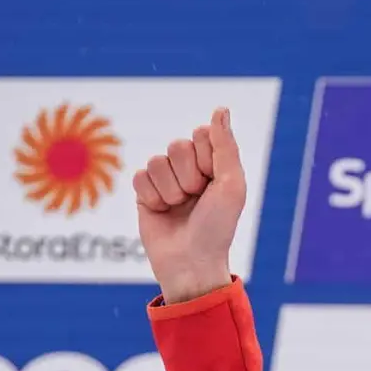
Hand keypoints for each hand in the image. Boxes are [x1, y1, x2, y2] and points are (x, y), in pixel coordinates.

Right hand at [134, 107, 244, 304]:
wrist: (190, 262)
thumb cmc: (217, 227)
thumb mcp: (231, 185)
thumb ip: (225, 145)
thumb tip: (220, 108)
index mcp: (214, 162)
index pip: (201, 134)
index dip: (207, 159)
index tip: (214, 184)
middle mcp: (190, 167)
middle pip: (177, 146)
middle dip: (188, 177)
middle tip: (196, 200)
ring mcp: (166, 179)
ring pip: (157, 161)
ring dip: (170, 190)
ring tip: (179, 209)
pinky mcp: (145, 192)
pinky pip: (139, 176)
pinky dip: (152, 197)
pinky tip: (162, 212)